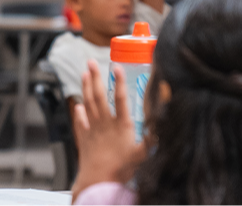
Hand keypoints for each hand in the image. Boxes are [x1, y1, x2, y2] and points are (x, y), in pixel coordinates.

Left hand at [71, 60, 146, 193]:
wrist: (98, 181)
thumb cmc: (121, 169)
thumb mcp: (142, 154)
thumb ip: (153, 139)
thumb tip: (164, 126)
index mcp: (121, 126)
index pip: (121, 99)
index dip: (119, 82)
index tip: (116, 67)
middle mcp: (105, 124)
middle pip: (99, 96)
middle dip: (95, 77)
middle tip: (91, 62)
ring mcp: (93, 130)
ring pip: (87, 104)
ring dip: (85, 88)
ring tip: (84, 74)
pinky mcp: (84, 138)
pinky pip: (80, 122)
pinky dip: (78, 112)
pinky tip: (77, 105)